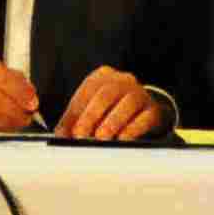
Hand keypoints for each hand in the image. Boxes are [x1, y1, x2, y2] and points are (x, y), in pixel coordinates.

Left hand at [51, 65, 166, 143]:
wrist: (144, 111)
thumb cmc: (112, 109)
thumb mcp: (92, 109)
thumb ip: (75, 120)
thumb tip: (60, 135)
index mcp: (102, 76)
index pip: (87, 91)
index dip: (76, 111)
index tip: (70, 131)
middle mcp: (122, 80)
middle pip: (106, 94)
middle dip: (92, 115)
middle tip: (82, 134)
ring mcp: (139, 93)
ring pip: (127, 103)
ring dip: (112, 122)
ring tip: (102, 137)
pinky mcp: (153, 109)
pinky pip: (144, 117)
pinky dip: (133, 129)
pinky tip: (123, 138)